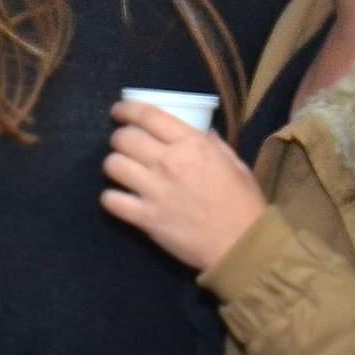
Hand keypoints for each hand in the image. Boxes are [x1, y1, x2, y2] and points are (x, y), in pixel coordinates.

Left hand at [101, 99, 268, 273]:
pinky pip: (111, 201)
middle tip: (123, 144)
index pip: (148, 115)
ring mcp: (155, 191)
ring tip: (121, 170)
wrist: (242, 245)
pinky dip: (110, 198)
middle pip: (124, 139)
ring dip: (113, 165)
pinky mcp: (146, 218)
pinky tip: (119, 198)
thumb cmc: (243, 203)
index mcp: (191, 144)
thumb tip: (201, 131)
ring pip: (113, 166)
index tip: (118, 111)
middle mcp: (168, 162)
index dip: (127, 109)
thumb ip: (214, 144)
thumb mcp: (235, 163)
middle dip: (119, 138)